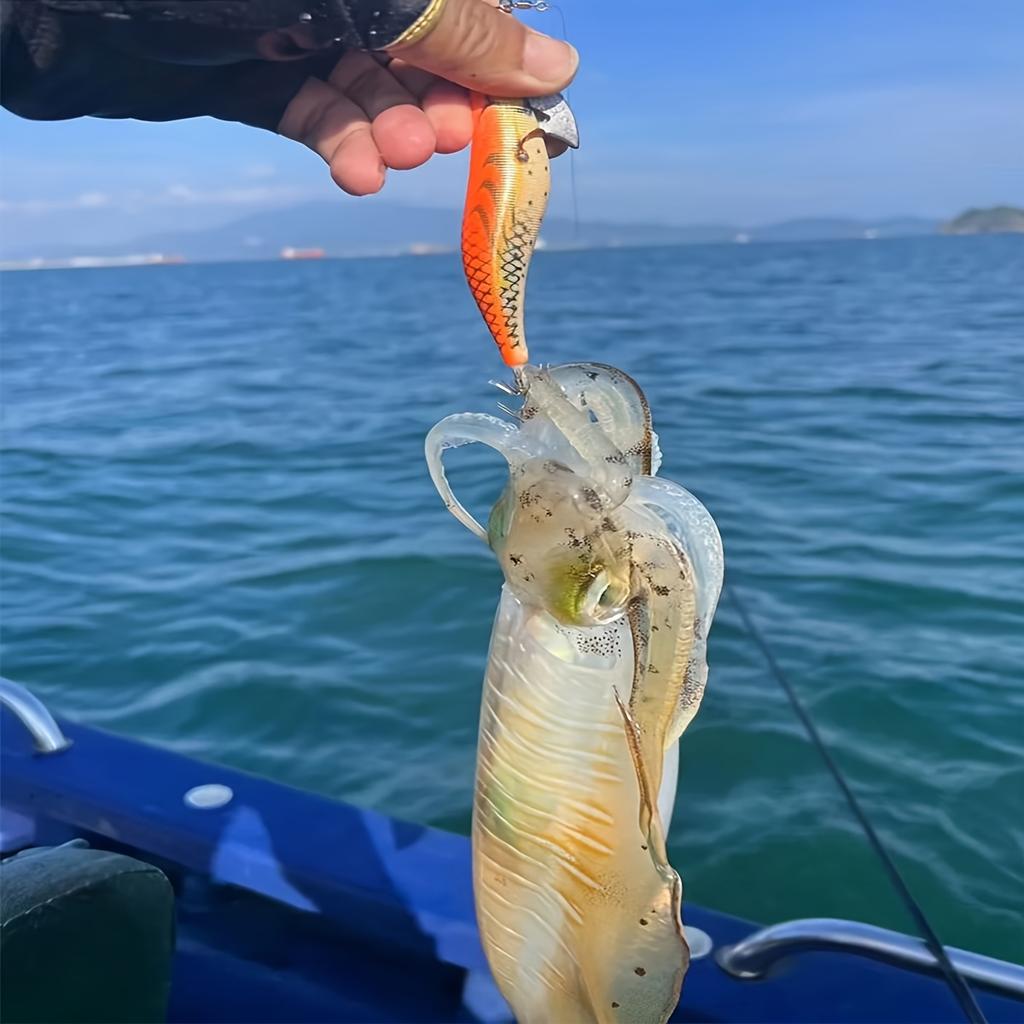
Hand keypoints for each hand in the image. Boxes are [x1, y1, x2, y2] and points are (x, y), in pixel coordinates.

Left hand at [277, 0, 577, 195]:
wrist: (70, 10)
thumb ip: (464, 31)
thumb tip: (558, 64)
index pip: (465, 1)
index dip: (496, 50)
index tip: (520, 105)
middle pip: (424, 43)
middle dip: (437, 95)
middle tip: (444, 139)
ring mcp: (294, 25)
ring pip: (370, 84)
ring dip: (390, 129)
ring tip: (392, 158)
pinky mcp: (255, 70)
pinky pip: (316, 112)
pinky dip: (341, 145)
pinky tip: (356, 172)